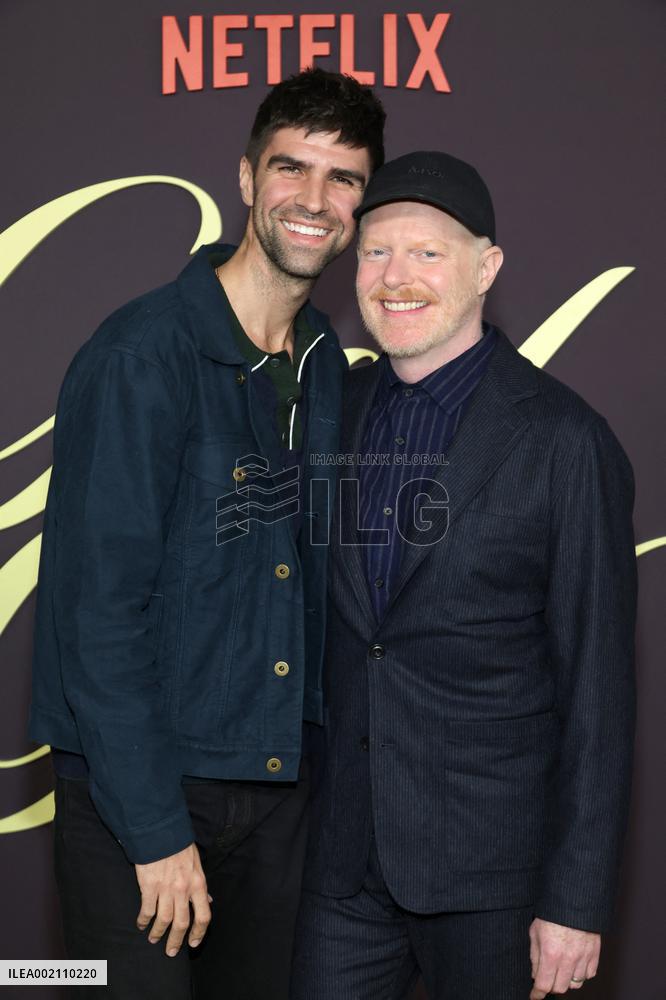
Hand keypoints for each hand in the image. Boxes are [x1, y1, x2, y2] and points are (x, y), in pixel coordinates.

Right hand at [135, 842, 210, 956]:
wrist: (161, 831)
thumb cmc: (180, 846)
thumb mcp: (197, 863)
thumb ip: (201, 884)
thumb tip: (208, 900)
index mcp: (198, 883)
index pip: (204, 915)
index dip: (199, 932)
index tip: (193, 943)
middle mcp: (184, 889)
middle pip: (182, 923)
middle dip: (176, 941)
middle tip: (170, 951)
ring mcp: (166, 889)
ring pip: (164, 920)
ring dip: (158, 933)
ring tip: (154, 939)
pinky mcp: (149, 886)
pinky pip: (147, 910)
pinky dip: (144, 921)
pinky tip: (141, 924)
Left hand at [529, 918, 599, 996]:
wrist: (574, 900)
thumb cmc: (552, 913)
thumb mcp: (535, 932)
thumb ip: (535, 956)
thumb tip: (536, 974)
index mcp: (551, 953)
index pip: (544, 984)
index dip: (537, 993)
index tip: (535, 996)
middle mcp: (568, 959)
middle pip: (560, 988)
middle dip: (551, 986)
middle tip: (547, 978)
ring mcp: (583, 958)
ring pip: (575, 984)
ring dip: (566, 980)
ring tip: (562, 969)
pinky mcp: (594, 954)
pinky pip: (589, 975)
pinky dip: (581, 974)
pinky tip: (575, 964)